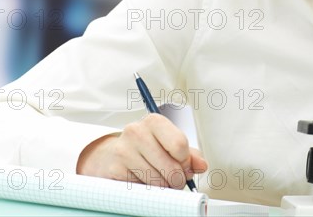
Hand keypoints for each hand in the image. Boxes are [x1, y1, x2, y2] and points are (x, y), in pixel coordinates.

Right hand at [76, 113, 207, 188]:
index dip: (185, 162)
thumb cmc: (145, 150)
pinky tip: (141, 180)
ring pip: (158, 181)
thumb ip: (189, 155)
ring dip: (162, 187)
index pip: (179, 144)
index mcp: (154, 121)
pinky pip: (142, 189)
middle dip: (176, 179)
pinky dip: (146, 191)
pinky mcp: (115, 169)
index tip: (183, 165)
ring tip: (157, 179)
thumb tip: (202, 165)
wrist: (110, 156)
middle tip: (173, 180)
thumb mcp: (168, 146)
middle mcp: (136, 131)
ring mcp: (123, 150)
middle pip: (171, 167)